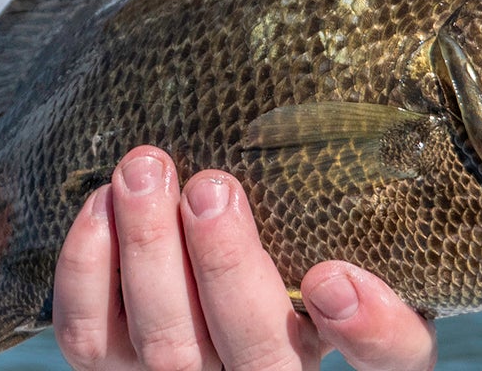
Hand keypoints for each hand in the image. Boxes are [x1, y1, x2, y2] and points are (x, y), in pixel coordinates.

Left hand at [52, 146, 435, 370]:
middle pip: (255, 350)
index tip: (335, 276)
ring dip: (149, 252)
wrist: (185, 290)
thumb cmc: (273, 248)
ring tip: (145, 171)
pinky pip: (89, 338)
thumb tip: (341, 134)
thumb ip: (343, 209)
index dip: (372, 330)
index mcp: (337, 338)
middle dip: (226, 267)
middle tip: (212, 187)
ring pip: (166, 347)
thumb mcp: (328, 232)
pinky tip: (101, 204)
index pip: (392, 361)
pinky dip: (89, 269)